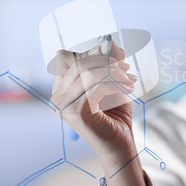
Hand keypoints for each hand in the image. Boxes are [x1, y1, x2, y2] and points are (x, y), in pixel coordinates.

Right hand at [50, 39, 138, 156]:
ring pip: (87, 71)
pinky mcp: (75, 112)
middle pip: (77, 61)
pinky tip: (125, 91)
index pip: (65, 57)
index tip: (114, 58)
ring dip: (113, 72)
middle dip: (105, 61)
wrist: (121, 145)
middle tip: (126, 69)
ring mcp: (63, 106)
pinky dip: (113, 83)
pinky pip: (95, 84)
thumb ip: (108, 61)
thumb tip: (108, 40)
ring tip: (129, 81)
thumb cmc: (115, 114)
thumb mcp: (112, 82)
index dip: (89, 53)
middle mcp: (56, 97)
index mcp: (60, 90)